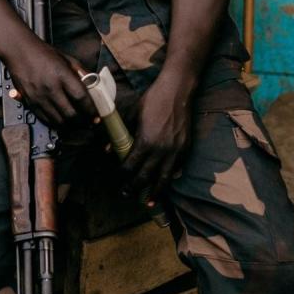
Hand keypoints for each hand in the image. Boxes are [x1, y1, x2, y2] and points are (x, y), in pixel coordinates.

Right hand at [3, 35, 93, 127]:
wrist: (18, 50)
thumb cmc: (43, 53)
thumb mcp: (67, 59)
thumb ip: (82, 73)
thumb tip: (95, 86)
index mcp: (62, 75)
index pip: (81, 98)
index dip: (91, 110)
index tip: (96, 115)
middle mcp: (50, 88)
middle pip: (71, 114)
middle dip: (83, 122)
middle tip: (89, 123)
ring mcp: (39, 97)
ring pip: (58, 121)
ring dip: (71, 126)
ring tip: (78, 123)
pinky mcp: (30, 102)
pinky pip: (45, 119)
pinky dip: (56, 123)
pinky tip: (63, 121)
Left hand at [122, 71, 193, 201]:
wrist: (177, 91)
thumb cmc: (152, 100)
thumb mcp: (131, 114)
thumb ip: (120, 133)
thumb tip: (108, 148)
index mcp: (145, 142)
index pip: (130, 167)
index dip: (122, 176)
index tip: (118, 180)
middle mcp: (161, 151)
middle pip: (145, 177)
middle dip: (134, 188)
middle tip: (126, 194)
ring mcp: (175, 151)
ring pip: (164, 180)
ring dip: (155, 194)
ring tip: (147, 202)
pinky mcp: (185, 149)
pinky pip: (176, 170)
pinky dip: (169, 179)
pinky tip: (163, 184)